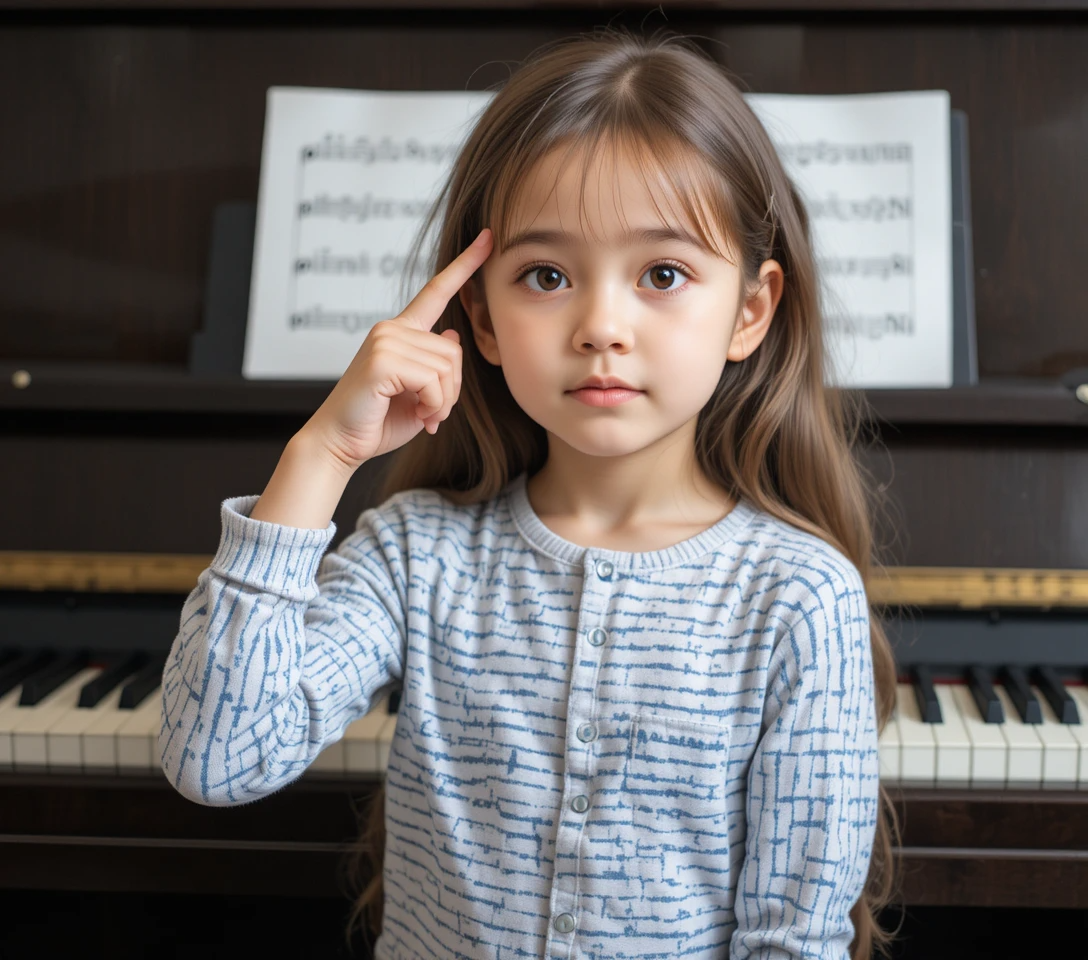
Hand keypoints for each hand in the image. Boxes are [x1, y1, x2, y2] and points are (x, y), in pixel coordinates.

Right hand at [302, 228, 492, 470]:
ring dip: (442, 401)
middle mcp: (391, 329)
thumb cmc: (377, 421)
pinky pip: (433, 381)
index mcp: (401, 332)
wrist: (340, 444)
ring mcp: (385, 340)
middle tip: (431, 411)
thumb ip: (437, 366)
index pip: (437, 291)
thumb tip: (452, 333)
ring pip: (447, 367)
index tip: (488, 238)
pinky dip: (433, 405)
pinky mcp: (382, 359)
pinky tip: (416, 414)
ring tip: (422, 414)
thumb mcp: (420, 393)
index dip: (465, 265)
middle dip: (452, 390)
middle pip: (455, 350)